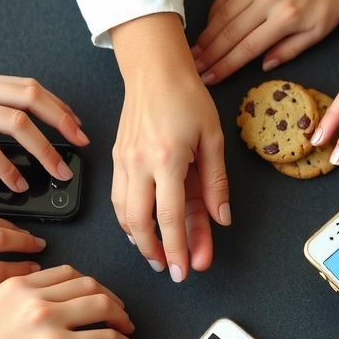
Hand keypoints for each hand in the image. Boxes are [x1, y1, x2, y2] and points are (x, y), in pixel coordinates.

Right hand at [0, 69, 88, 191]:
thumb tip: (28, 127)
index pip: (31, 87)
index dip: (59, 107)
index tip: (78, 128)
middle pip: (31, 99)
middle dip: (61, 123)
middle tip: (79, 146)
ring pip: (15, 124)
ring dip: (43, 151)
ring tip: (56, 171)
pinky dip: (7, 170)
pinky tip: (17, 184)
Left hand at [0, 266, 135, 338]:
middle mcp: (44, 315)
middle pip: (104, 303)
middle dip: (122, 316)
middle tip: (124, 327)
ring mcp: (30, 293)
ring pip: (87, 282)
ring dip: (105, 294)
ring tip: (109, 307)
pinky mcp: (16, 282)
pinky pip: (61, 271)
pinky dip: (79, 280)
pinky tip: (82, 293)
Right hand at [110, 13, 230, 281]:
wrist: (155, 70)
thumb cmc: (186, 97)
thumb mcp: (213, 139)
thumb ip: (216, 182)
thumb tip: (222, 218)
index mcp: (168, 159)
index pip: (170, 217)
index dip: (178, 248)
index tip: (185, 269)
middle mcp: (140, 164)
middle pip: (140, 223)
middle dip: (154, 252)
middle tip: (169, 269)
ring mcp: (124, 162)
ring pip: (124, 214)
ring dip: (139, 240)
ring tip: (156, 255)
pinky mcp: (117, 159)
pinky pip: (118, 198)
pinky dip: (127, 219)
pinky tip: (138, 230)